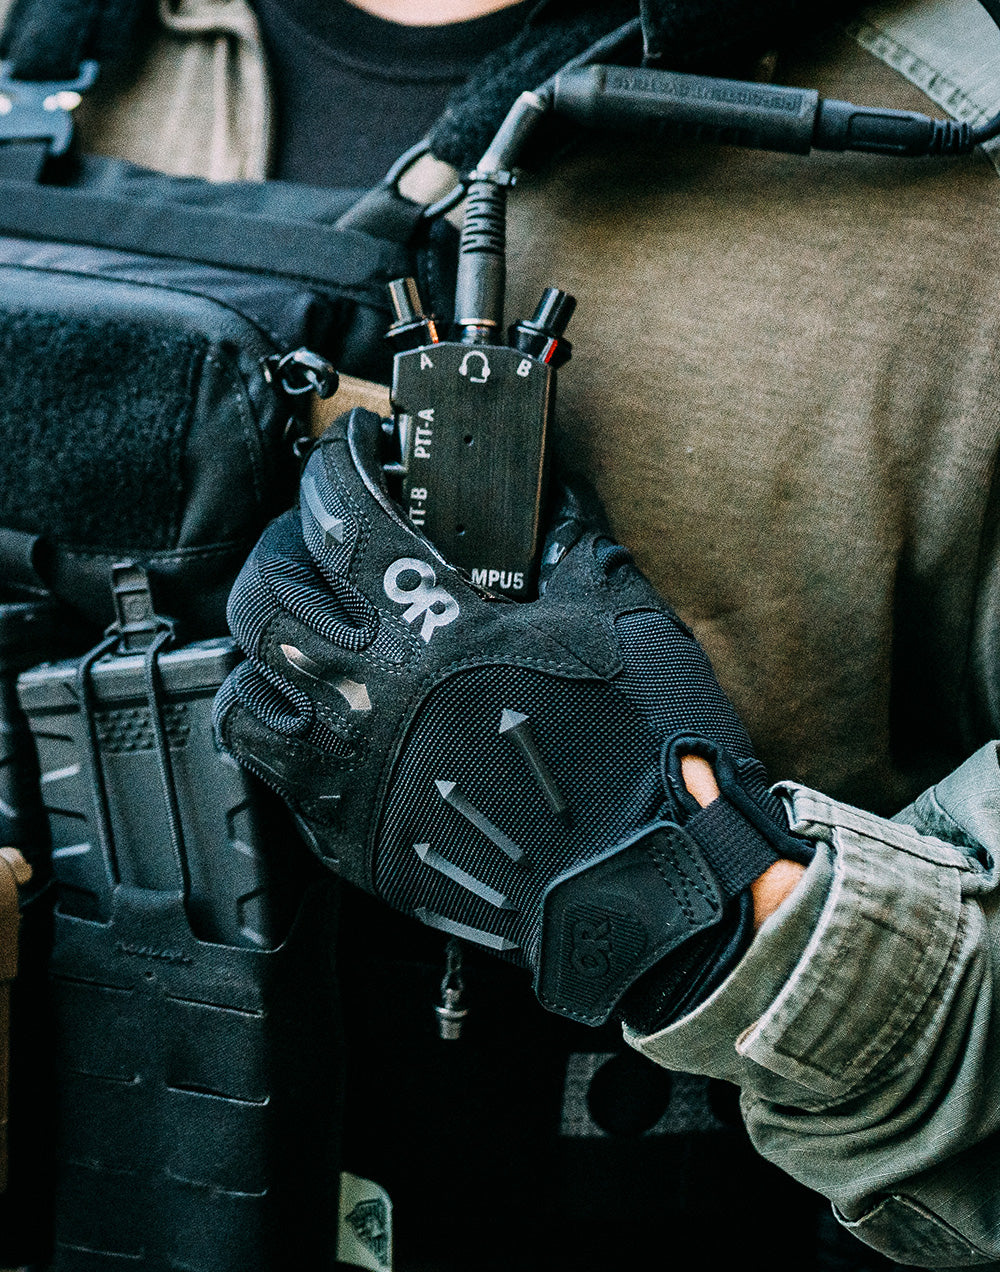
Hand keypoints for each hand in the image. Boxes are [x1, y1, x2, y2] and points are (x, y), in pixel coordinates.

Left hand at [214, 409, 812, 1026]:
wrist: (642, 886)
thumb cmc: (639, 757)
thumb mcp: (618, 620)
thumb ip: (567, 546)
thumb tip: (549, 503)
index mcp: (431, 632)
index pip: (339, 517)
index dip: (335, 465)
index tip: (353, 452)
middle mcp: (368, 699)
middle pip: (264, 596)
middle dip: (285, 545)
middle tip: (325, 537)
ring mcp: (347, 776)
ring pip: (243, 686)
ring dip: (265, 644)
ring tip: (310, 629)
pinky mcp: (349, 837)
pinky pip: (272, 769)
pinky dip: (282, 722)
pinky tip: (325, 711)